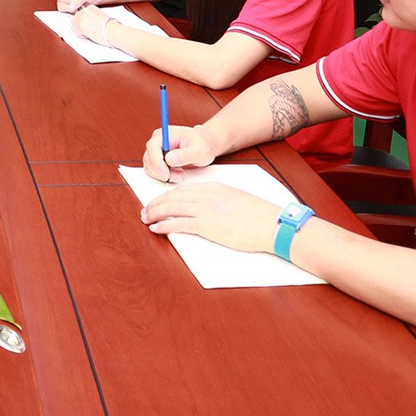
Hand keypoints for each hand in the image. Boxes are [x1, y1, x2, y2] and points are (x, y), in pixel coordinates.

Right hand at [56, 0, 99, 12]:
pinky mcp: (63, 4)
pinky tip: (77, 8)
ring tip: (80, 7)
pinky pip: (63, 10)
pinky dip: (71, 11)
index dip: (68, 2)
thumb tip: (71, 7)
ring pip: (61, 7)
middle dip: (70, 7)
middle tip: (80, 7)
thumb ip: (79, 0)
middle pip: (60, 2)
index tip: (77, 5)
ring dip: (71, 10)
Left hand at [73, 6, 115, 46]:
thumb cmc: (109, 27)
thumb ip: (90, 17)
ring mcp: (81, 18)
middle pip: (74, 20)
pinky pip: (75, 32)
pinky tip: (90, 35)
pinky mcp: (80, 26)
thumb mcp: (99, 17)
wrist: (113, 31)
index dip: (84, 22)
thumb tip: (83, 23)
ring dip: (80, 32)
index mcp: (90, 8)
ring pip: (73, 27)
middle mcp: (84, 11)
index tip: (92, 26)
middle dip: (80, 27)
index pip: (79, 15)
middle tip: (90, 30)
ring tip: (90, 33)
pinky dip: (81, 36)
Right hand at [140, 121, 217, 182]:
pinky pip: (154, 171)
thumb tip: (169, 159)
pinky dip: (164, 176)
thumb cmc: (203, 144)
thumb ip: (185, 155)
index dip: (156, 162)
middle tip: (178, 177)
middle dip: (161, 172)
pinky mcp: (158, 160)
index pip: (152, 147)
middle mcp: (158, 141)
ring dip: (163, 175)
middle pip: (148, 158)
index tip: (166, 174)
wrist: (205, 145)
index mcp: (165, 134)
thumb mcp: (200, 150)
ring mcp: (156, 151)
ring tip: (180, 176)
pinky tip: (177, 175)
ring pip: (150, 167)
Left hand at [140, 182, 282, 254]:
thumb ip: (219, 199)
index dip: (167, 196)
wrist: (270, 223)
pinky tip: (156, 229)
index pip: (182, 189)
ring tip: (145, 219)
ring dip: (155, 213)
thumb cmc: (258, 215)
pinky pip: (178, 224)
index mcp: (213, 187)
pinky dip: (164, 226)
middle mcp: (205, 195)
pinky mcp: (206, 225)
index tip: (158, 201)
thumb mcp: (235, 198)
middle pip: (173, 197)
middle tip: (145, 210)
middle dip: (156, 204)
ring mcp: (205, 209)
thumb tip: (210, 207)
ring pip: (172, 208)